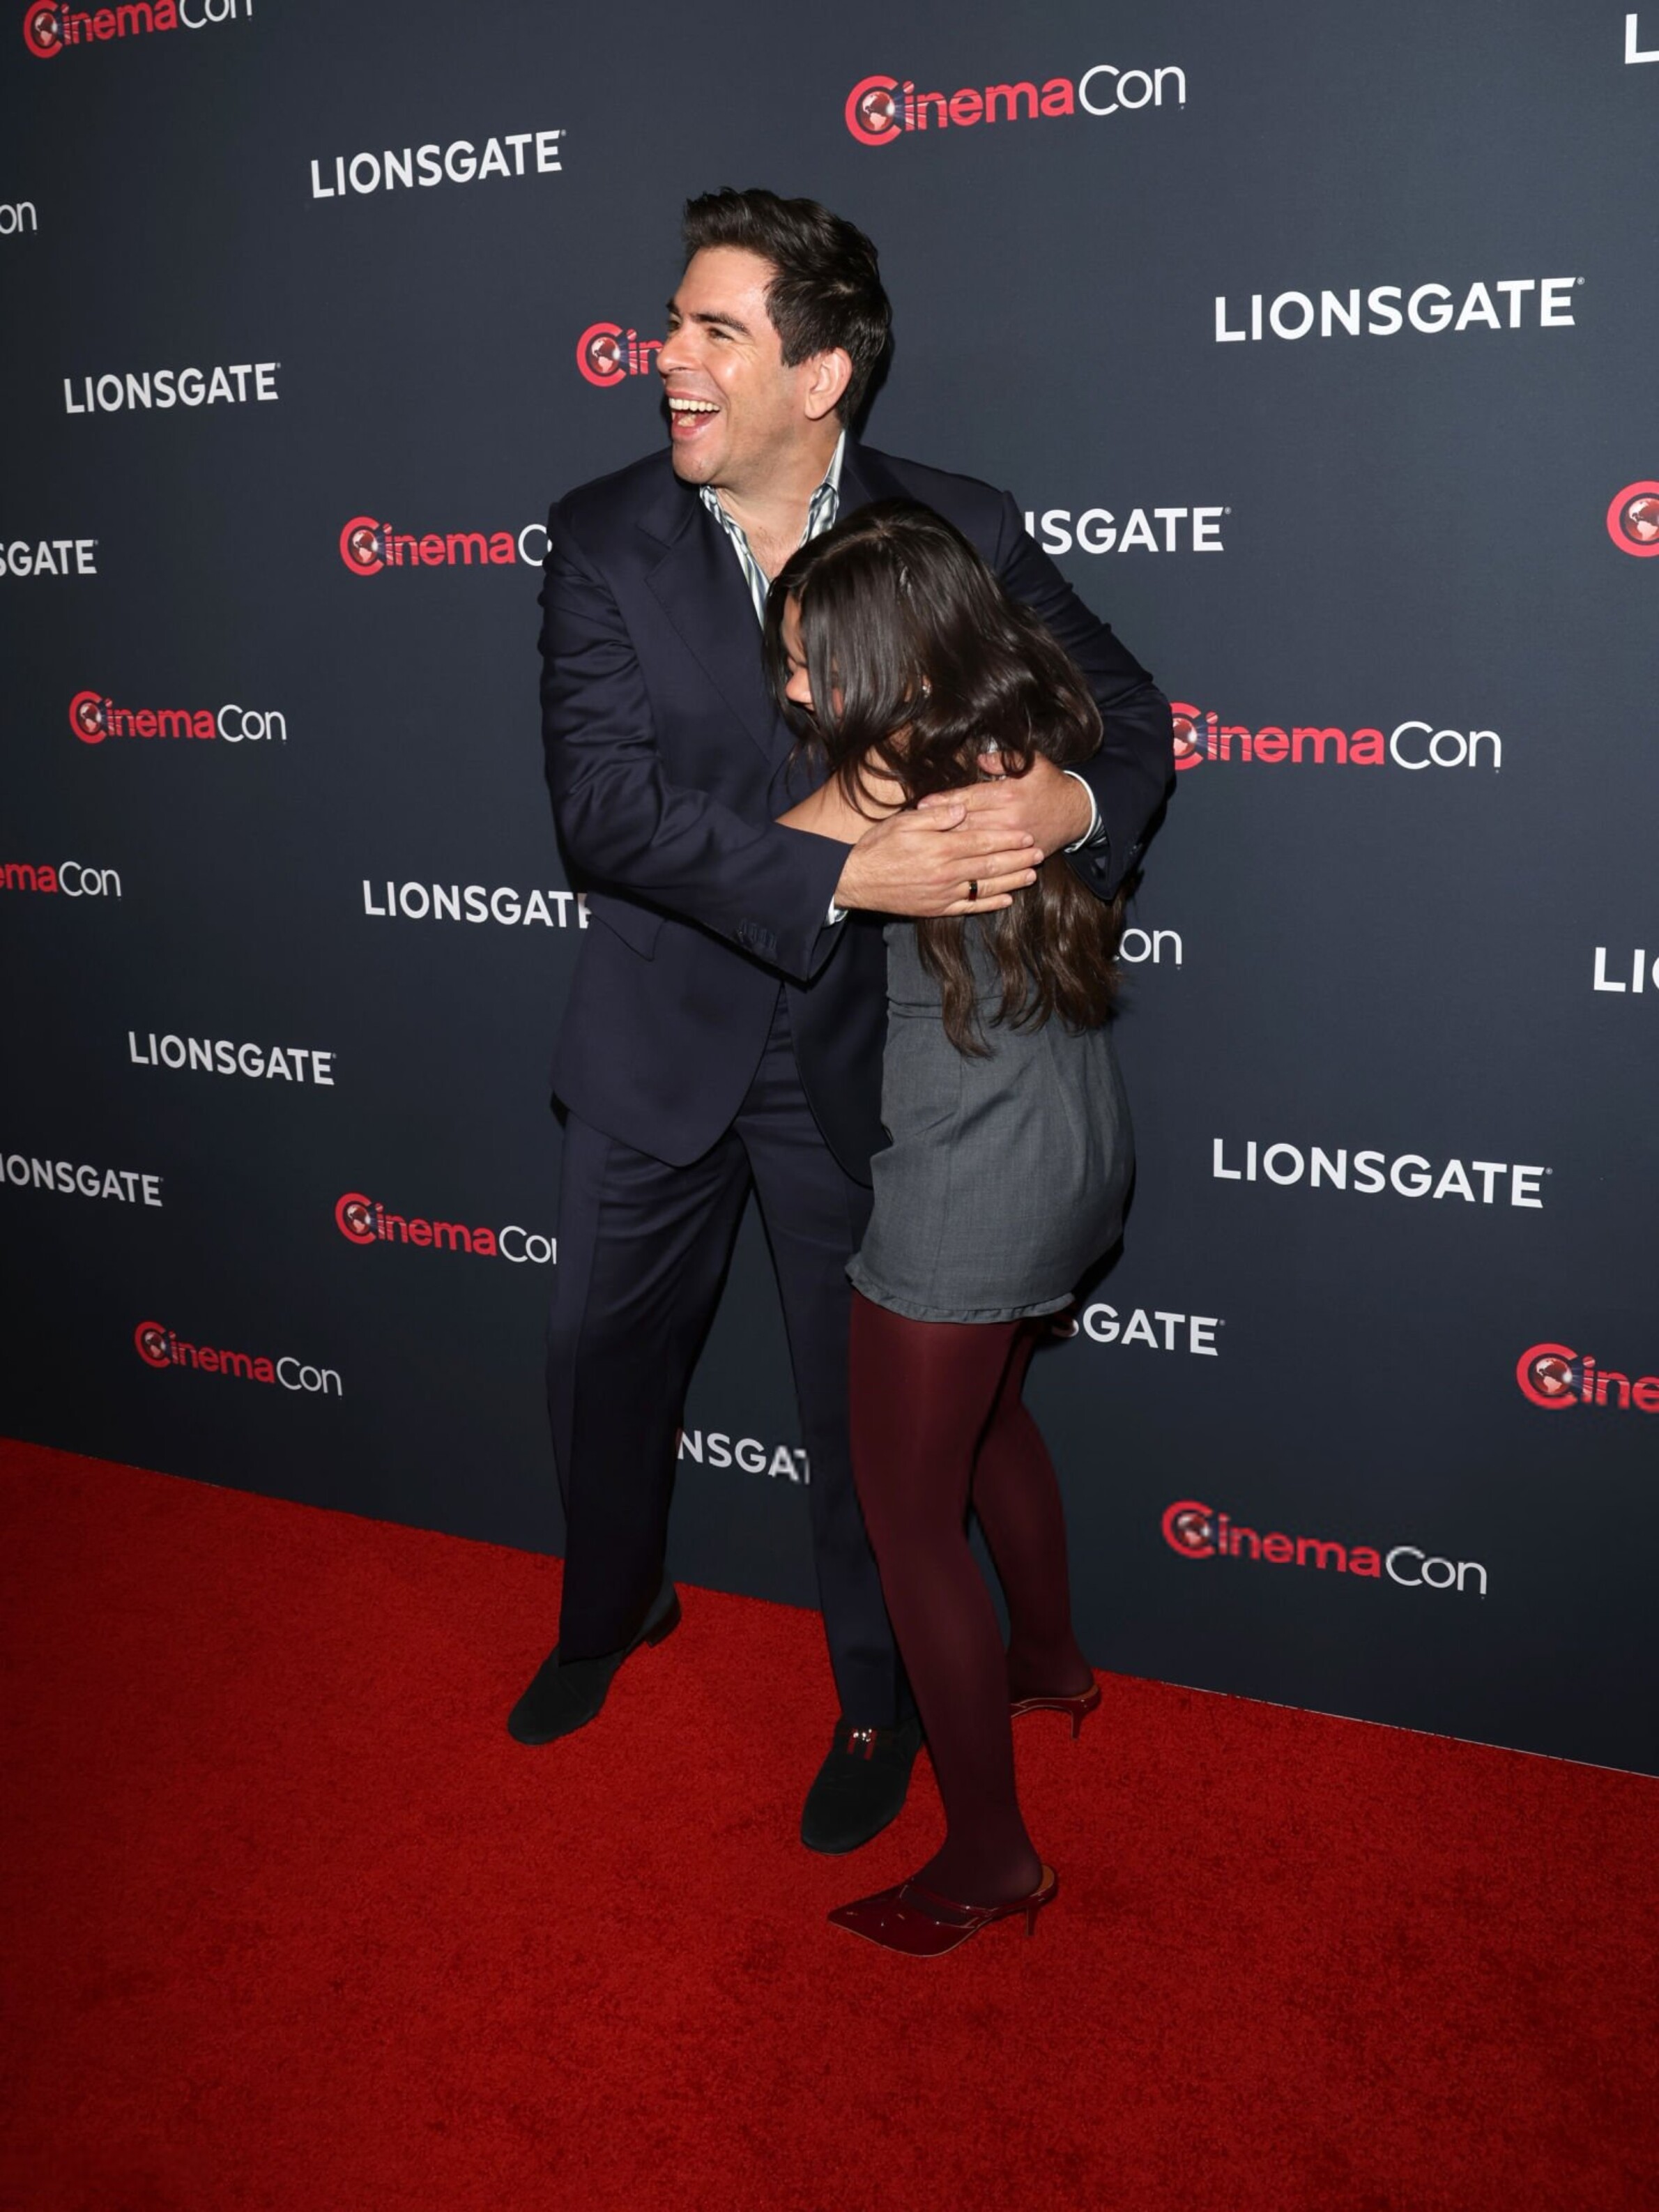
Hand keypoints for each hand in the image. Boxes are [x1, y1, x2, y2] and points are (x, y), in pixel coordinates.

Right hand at [832, 802, 1038, 916]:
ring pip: (985, 887)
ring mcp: (943, 893)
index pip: (983, 841)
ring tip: (1032, 875)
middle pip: (991, 864)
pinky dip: (990, 904)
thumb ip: (936, 815)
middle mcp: (946, 872)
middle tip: (1040, 852)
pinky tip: (1006, 899)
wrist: (855, 881)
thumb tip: (963, 808)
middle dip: (1018, 858)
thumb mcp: (904, 821)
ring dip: (1012, 881)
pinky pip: (969, 907)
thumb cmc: (878, 846)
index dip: (1008, 838)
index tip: (1027, 834)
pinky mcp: (937, 909)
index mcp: (940, 847)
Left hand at [918, 755, 1090, 859]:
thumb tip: (981, 758)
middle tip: (915, 829)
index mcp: (1008, 794)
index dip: (944, 802)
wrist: (1078, 813)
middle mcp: (1008, 819)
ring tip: (928, 846)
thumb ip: (1005, 759)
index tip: (923, 805)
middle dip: (940, 826)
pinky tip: (956, 863)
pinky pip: (993, 860)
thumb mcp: (1034, 763)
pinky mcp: (1019, 856)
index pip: (968, 798)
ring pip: (976, 845)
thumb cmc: (1052, 785)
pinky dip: (974, 861)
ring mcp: (1013, 840)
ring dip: (951, 845)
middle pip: (967, 824)